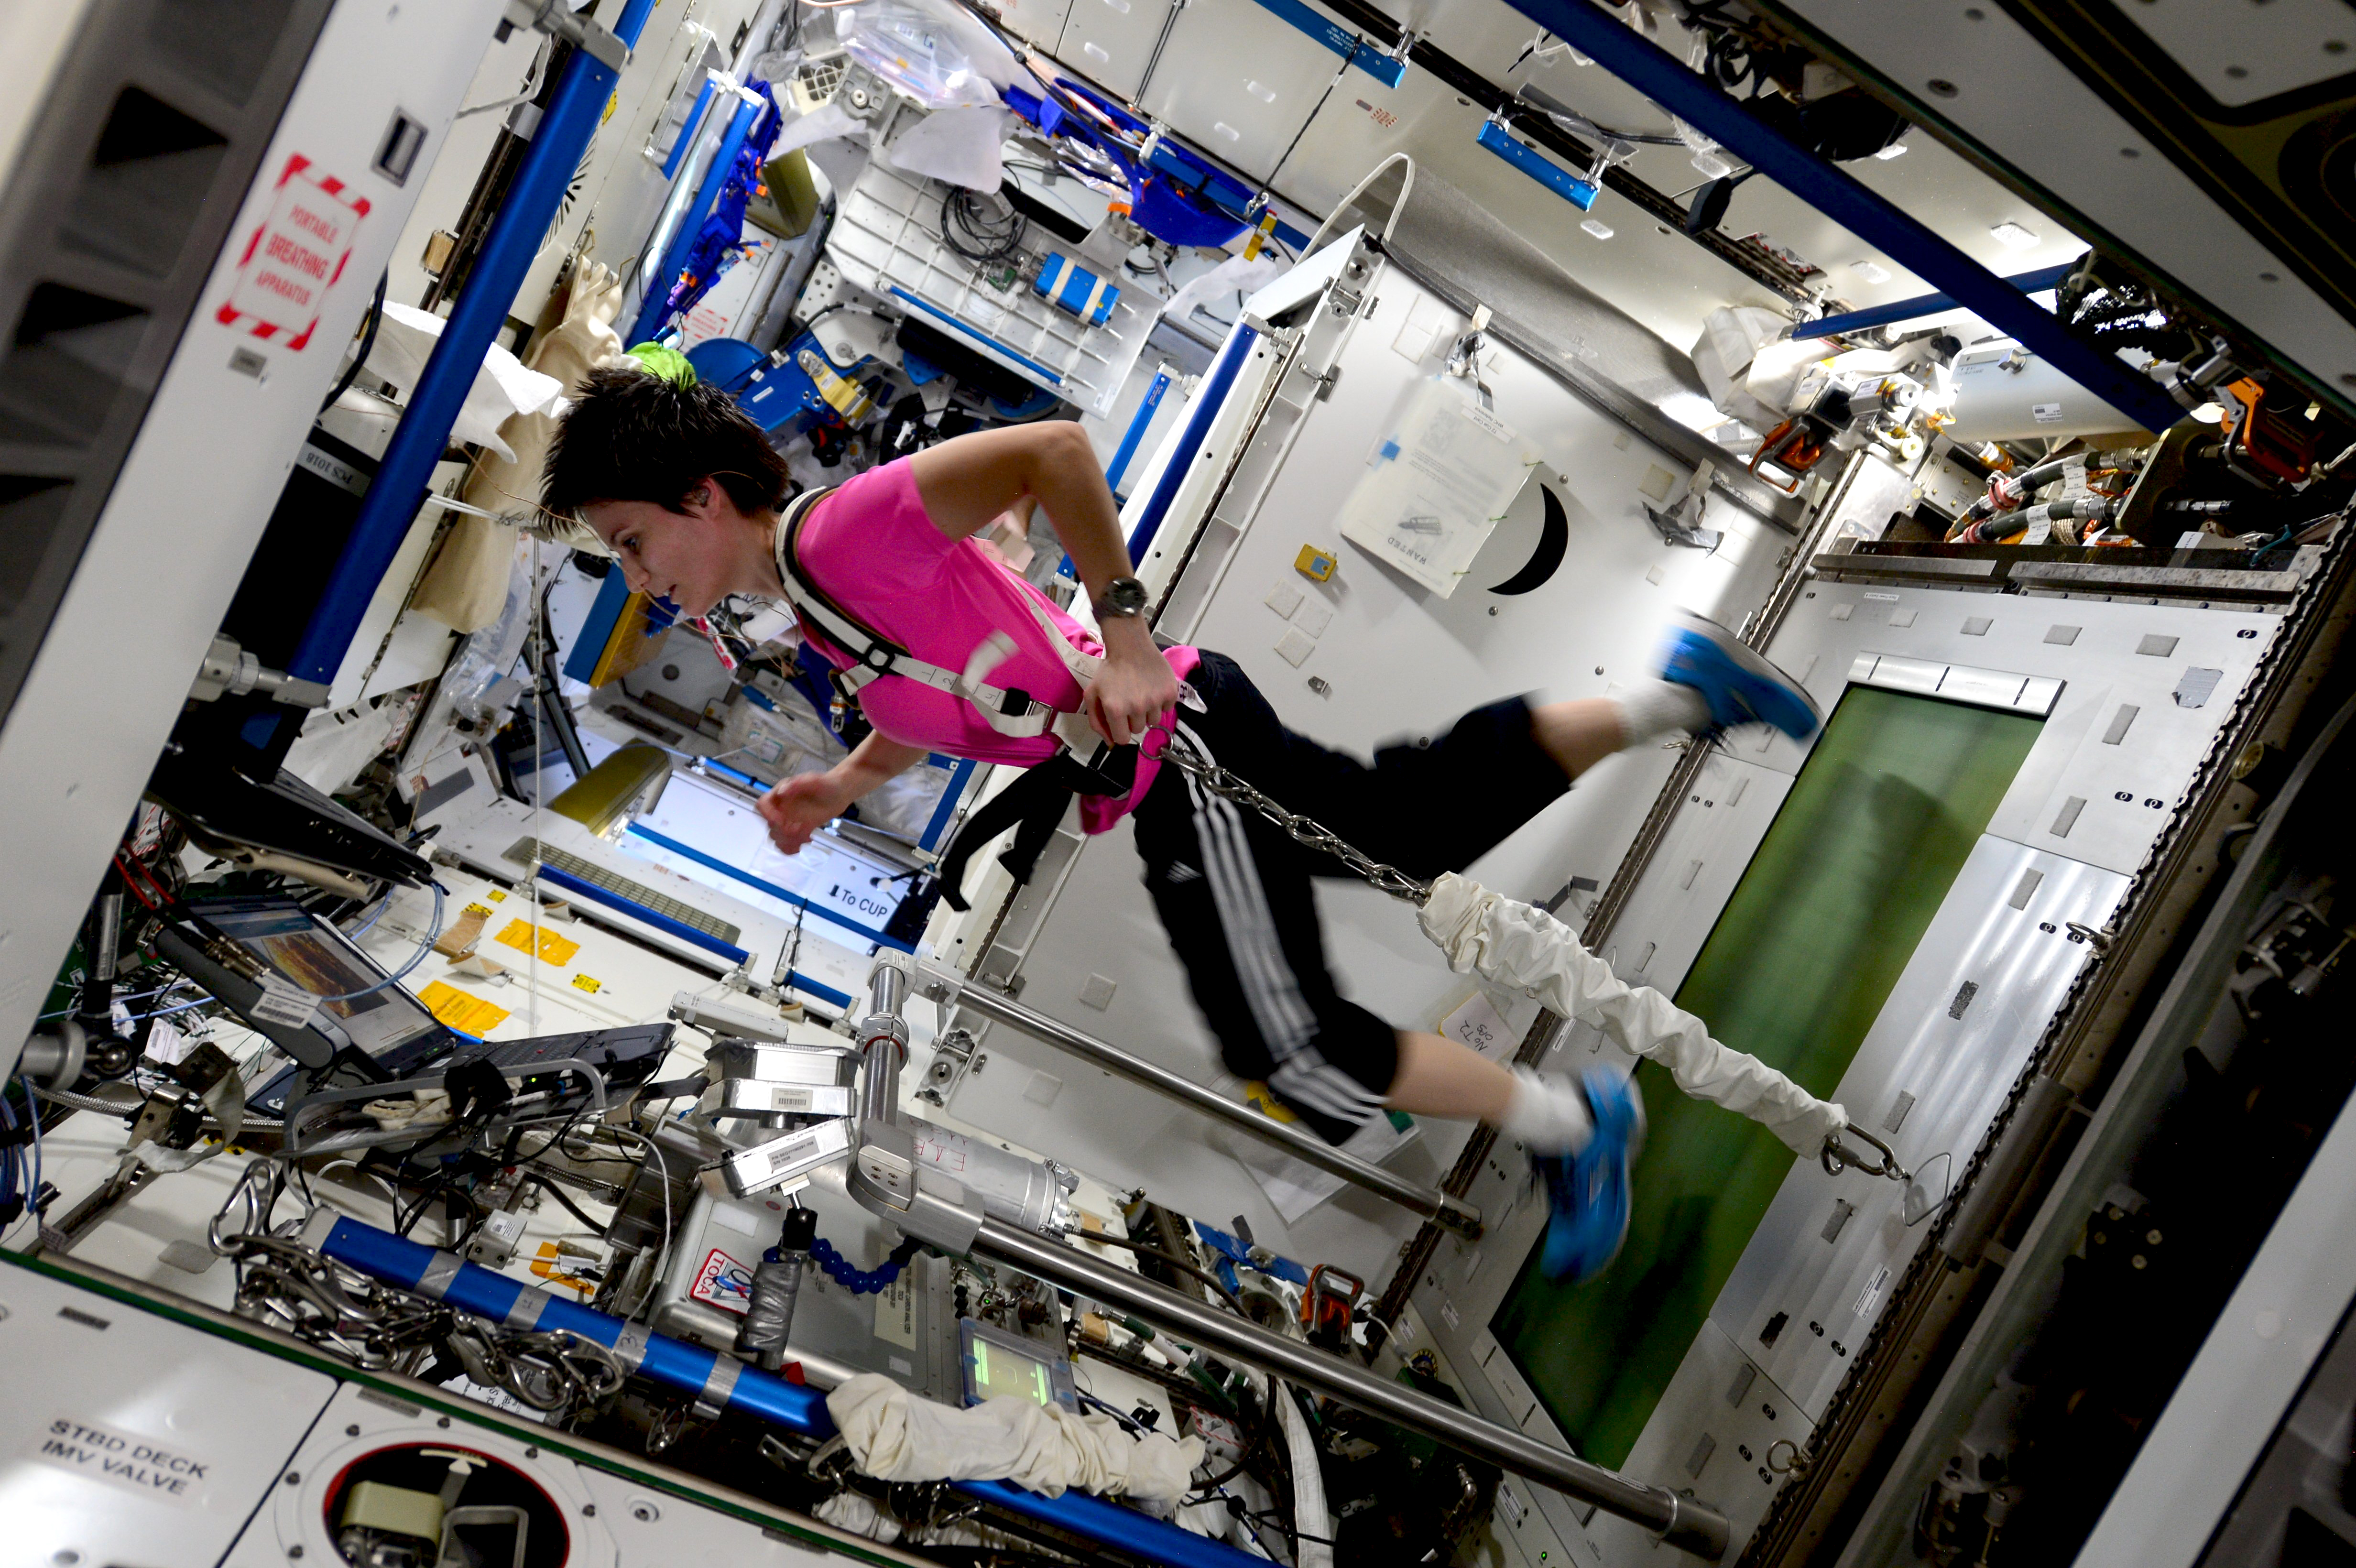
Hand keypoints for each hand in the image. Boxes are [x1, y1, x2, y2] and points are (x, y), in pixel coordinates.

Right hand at [757, 771, 851, 854]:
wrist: (839, 793)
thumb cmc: (827, 783)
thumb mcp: (815, 780)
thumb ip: (799, 784)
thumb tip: (781, 791)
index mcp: (781, 794)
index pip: (763, 804)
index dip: (767, 814)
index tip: (781, 821)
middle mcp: (781, 808)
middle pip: (770, 824)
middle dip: (782, 830)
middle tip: (800, 829)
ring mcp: (788, 820)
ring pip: (777, 836)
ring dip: (788, 840)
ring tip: (805, 837)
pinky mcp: (797, 830)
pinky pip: (787, 843)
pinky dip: (792, 848)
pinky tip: (806, 841)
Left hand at [1082, 628, 1177, 747]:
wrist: (1130, 646)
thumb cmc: (1109, 670)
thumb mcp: (1092, 694)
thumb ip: (1097, 722)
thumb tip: (1110, 742)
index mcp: (1116, 710)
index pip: (1123, 739)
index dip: (1121, 731)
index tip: (1121, 721)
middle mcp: (1137, 708)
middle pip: (1138, 730)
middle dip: (1133, 720)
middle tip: (1130, 701)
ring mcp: (1155, 700)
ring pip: (1154, 721)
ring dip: (1148, 712)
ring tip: (1142, 694)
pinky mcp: (1170, 693)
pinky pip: (1167, 708)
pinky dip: (1161, 702)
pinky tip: (1153, 688)